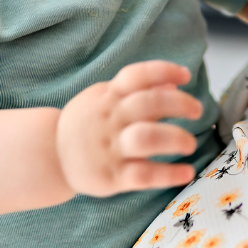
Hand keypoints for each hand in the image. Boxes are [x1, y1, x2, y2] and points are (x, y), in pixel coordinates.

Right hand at [55, 61, 201, 197]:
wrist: (51, 154)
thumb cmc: (86, 123)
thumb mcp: (105, 98)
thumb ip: (138, 92)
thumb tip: (173, 84)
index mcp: (108, 96)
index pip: (136, 75)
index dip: (163, 71)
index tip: (185, 75)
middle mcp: (110, 118)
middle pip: (147, 104)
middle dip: (178, 104)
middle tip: (197, 110)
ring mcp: (111, 147)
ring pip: (146, 138)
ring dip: (174, 138)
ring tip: (189, 143)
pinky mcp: (113, 176)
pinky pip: (144, 175)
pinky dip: (168, 174)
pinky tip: (186, 172)